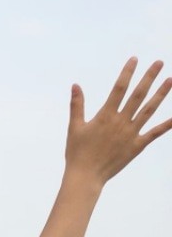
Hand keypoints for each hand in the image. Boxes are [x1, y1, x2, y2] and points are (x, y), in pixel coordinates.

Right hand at [65, 57, 171, 185]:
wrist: (85, 177)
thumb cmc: (77, 153)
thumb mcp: (74, 128)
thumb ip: (77, 105)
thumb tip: (75, 85)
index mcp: (105, 116)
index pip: (119, 89)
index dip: (127, 73)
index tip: (135, 59)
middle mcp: (120, 122)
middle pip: (138, 95)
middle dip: (149, 77)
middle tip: (159, 62)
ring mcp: (130, 134)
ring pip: (149, 110)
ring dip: (161, 94)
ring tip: (170, 80)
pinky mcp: (136, 146)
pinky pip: (154, 133)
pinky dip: (167, 125)